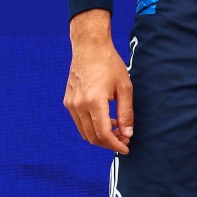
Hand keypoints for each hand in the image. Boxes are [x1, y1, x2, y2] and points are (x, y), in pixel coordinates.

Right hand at [63, 9, 133, 153]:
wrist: (90, 48)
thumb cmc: (110, 64)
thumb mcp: (124, 87)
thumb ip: (126, 112)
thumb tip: (128, 134)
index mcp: (94, 101)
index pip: (103, 134)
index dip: (115, 144)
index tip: (126, 148)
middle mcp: (78, 105)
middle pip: (92, 137)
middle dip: (109, 143)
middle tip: (124, 140)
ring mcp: (70, 104)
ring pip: (84, 132)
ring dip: (101, 136)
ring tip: (118, 130)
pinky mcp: (68, 102)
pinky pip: (79, 122)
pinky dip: (92, 127)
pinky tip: (107, 121)